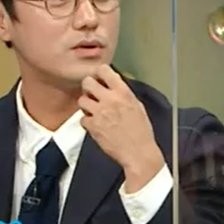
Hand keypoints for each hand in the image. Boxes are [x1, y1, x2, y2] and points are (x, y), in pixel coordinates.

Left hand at [79, 65, 163, 188]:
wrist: (138, 153)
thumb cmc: (141, 132)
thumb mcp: (137, 106)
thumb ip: (123, 94)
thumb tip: (113, 87)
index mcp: (123, 93)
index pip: (104, 70)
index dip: (99, 73)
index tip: (99, 78)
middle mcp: (110, 100)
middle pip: (87, 82)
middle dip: (89, 87)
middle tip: (93, 94)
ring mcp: (99, 113)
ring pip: (82, 99)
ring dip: (87, 105)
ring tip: (95, 111)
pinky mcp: (92, 126)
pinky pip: (82, 118)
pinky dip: (87, 121)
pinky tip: (96, 125)